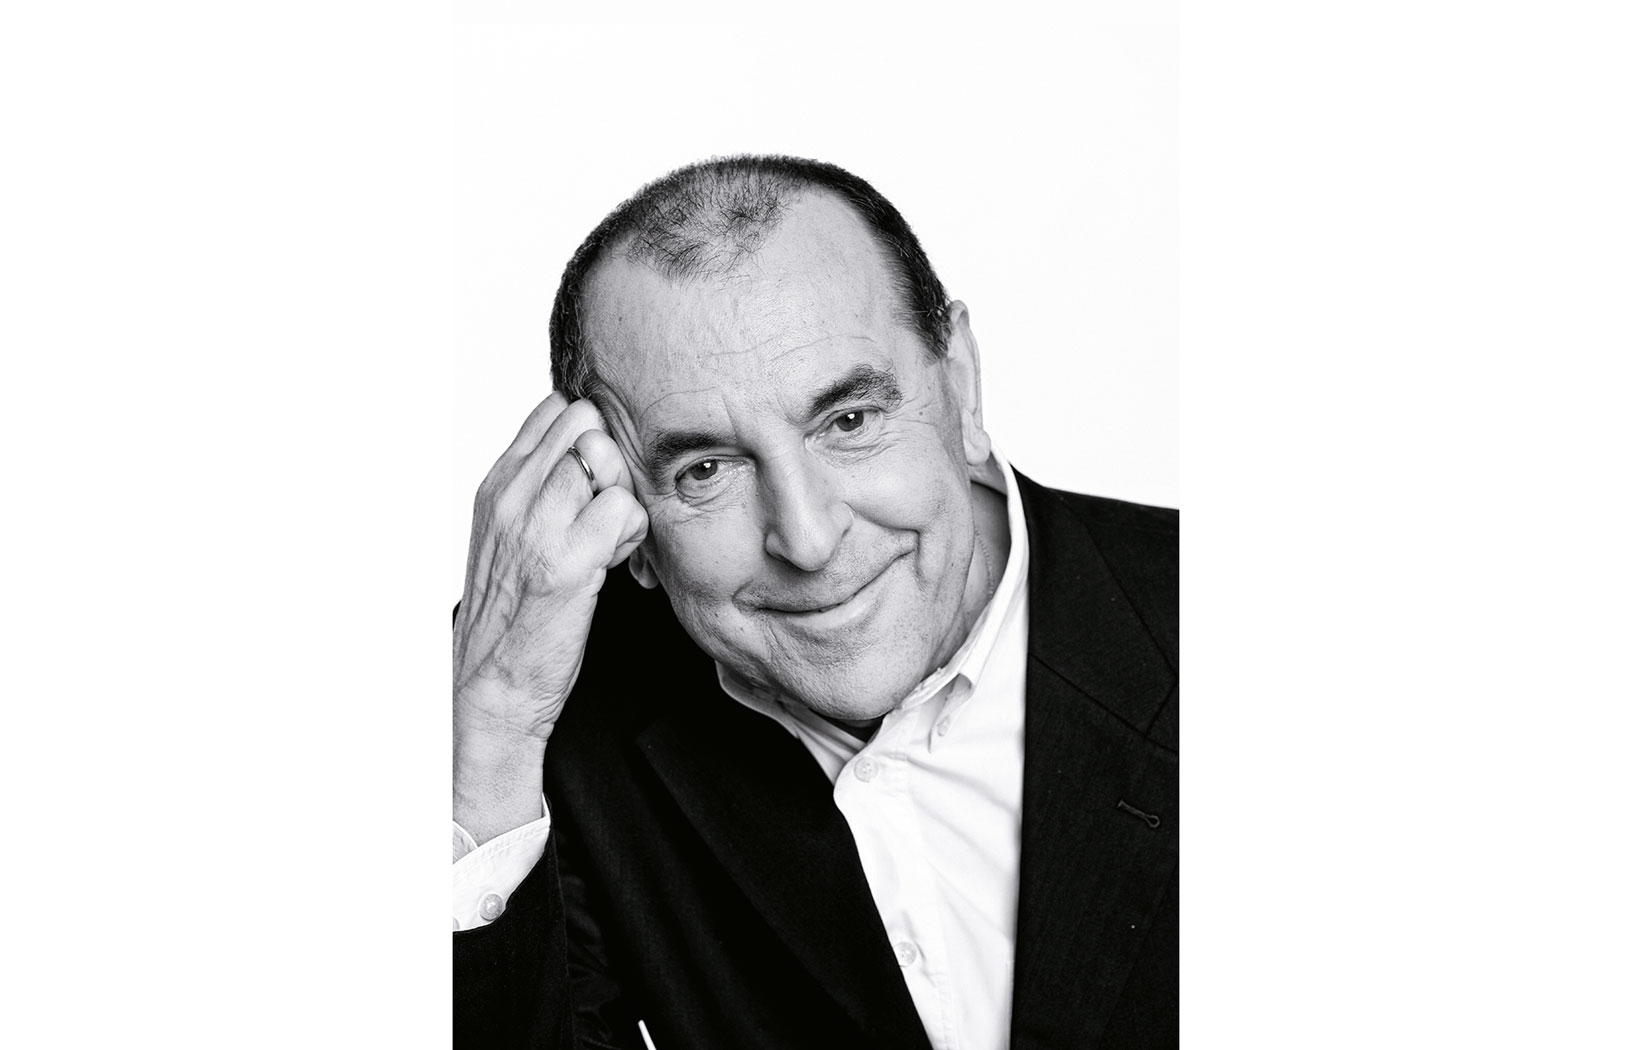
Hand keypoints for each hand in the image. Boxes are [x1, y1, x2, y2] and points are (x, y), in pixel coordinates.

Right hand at [453, 393, 646, 840]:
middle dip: (613, 457)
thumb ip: (541, 489)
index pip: (556, 409)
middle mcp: (510, 498)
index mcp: (495, 485)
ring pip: (606, 458)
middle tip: (610, 507)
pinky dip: (632, 533)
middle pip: (587, 421)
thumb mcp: (508, 537)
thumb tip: (591, 450)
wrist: (490, 687)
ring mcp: (536, 528)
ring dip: (625, 495)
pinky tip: (617, 562)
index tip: (596, 479)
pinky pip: (623, 510)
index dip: (592, 434)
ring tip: (613, 538)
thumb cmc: (510, 616)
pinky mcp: (566, 563)